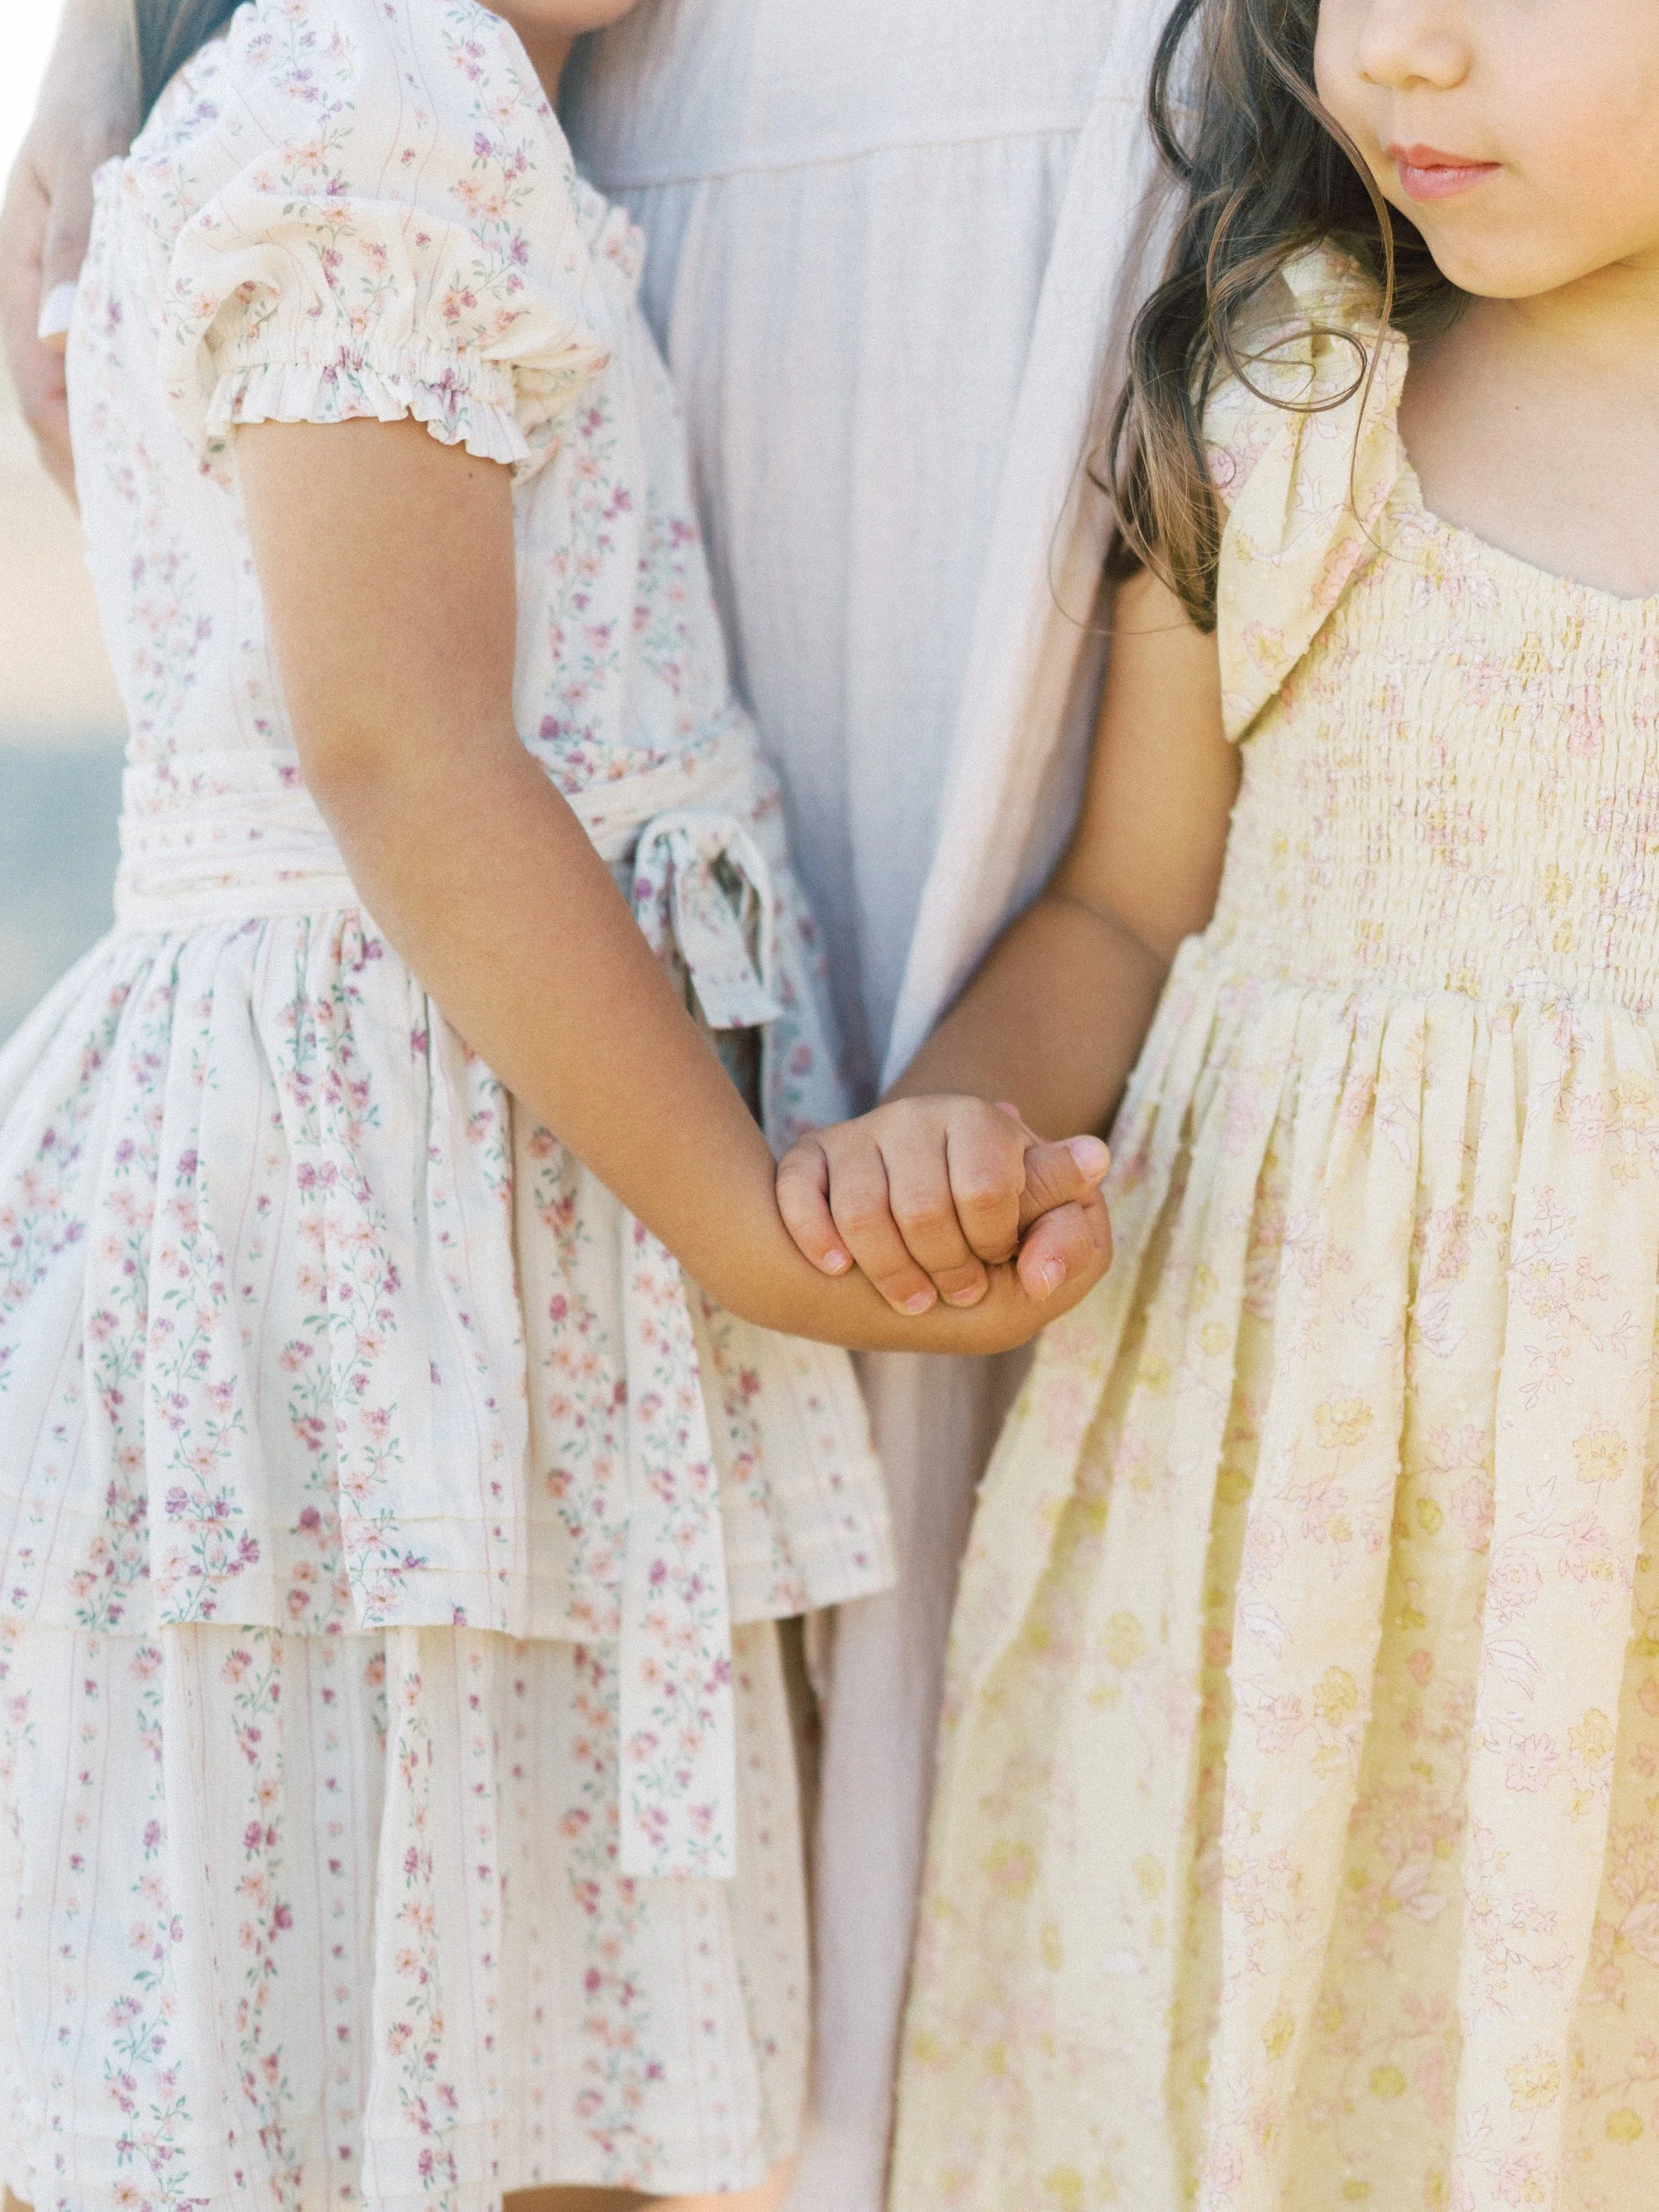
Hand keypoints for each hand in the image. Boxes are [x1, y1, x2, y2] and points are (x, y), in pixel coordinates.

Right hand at [0, 0, 139, 498]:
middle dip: (107, 477)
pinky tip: (206, 445)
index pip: (43, 395)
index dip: (79, 461)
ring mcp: (91, 295)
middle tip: (158, 541)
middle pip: (72, 412)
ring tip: (184, 514)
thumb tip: (58, 340)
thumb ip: (77, 244)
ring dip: (138, 451)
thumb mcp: (89, 153)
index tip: (123, 514)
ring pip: (105, 394)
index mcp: (29, 274)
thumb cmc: (105, 83)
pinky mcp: (134, 288)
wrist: (134, 30)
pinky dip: (165, 409)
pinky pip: (140, 364)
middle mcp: (56, 295)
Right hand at [776, 1095, 1110, 1316]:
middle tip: (956, 1291)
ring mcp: (859, 1134)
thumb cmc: (996, 1237)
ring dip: (887, 1274)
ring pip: (861, 1214)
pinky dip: (815, 1239)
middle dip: (943, 1271)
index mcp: (983, 1122)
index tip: (1001, 1263)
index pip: (988, 1192)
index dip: (995, 1246)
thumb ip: (1072, 1217)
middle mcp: (917, 1116)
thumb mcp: (1049, 1234)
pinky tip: (836, 1266)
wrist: (927, 1218)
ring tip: (912, 1297)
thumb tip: (1095, 1160)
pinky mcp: (810, 1156)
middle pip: (922, 1211)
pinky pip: (799, 1196)